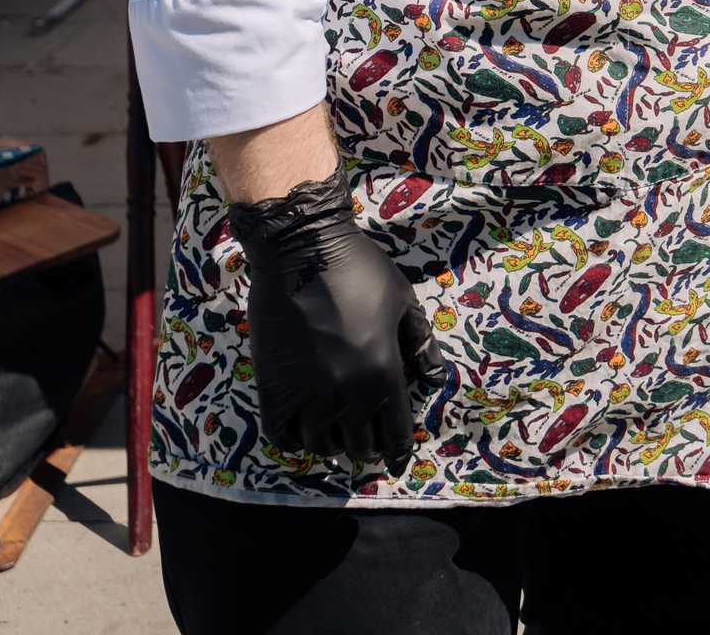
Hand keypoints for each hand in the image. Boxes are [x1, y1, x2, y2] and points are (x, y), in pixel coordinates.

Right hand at [229, 168, 445, 476]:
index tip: (397, 461)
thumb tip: (436, 382)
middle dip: (366, 447)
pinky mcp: (274, 386)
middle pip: (358, 445)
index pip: (395, 433)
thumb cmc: (360, 269)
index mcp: (383, 372)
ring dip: (331, 444)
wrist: (302, 248)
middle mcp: (347, 392)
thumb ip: (421, 345)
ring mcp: (308, 392)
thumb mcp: (402, 301)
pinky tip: (302, 430)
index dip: (398, 452)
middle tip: (365, 441)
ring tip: (335, 434)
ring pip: (320, 444)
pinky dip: (294, 441)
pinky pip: (282, 436)